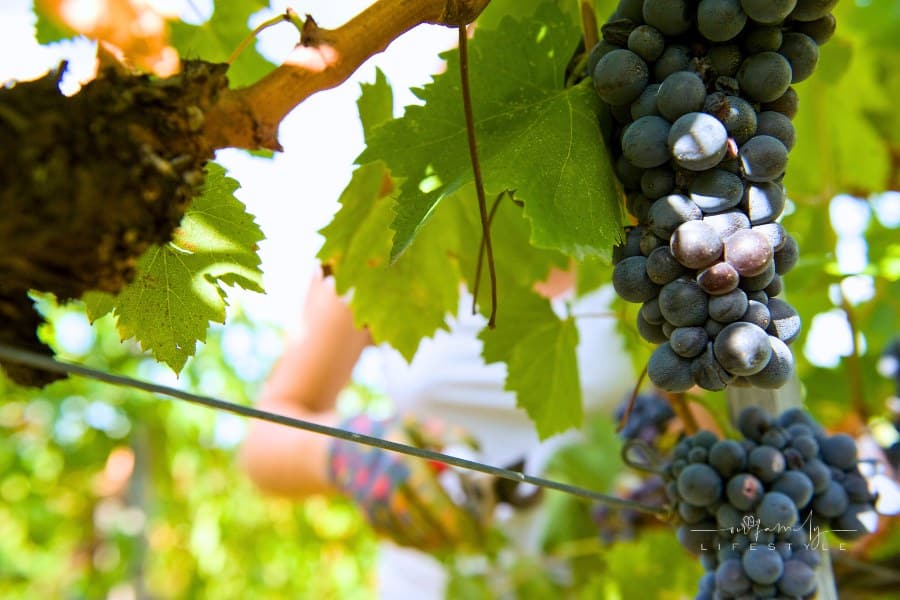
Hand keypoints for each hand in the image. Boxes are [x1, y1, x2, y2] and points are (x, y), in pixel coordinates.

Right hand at [327, 414, 492, 552]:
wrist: (350, 449)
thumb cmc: (400, 436)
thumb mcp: (425, 425)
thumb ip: (454, 438)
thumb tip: (479, 461)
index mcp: (400, 458)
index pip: (431, 498)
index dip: (457, 519)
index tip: (479, 529)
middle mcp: (383, 485)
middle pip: (424, 524)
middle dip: (454, 537)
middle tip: (477, 542)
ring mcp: (374, 507)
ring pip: (415, 537)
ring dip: (442, 542)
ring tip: (460, 537)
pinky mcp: (373, 521)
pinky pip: (404, 542)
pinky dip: (425, 543)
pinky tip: (438, 535)